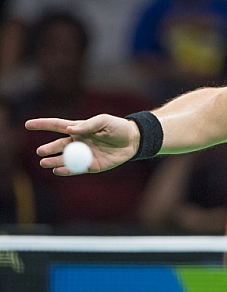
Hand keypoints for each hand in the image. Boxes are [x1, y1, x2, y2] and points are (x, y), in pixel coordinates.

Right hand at [25, 114, 139, 175]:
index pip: (57, 126)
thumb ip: (88, 125)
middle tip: (40, 152)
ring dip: (55, 161)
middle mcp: (78, 142)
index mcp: (79, 129)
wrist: (134, 140)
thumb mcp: (104, 121)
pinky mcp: (92, 165)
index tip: (27, 125)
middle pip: (59, 146)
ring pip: (65, 159)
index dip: (42, 125)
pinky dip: (67, 170)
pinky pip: (77, 169)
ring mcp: (84, 154)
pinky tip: (58, 170)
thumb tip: (70, 129)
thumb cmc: (118, 127)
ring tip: (45, 163)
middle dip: (49, 149)